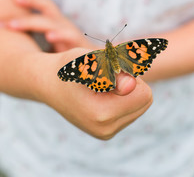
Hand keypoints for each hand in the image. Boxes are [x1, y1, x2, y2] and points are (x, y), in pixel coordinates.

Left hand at [0, 0, 96, 51]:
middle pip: (45, 11)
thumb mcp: (55, 50)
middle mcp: (66, 26)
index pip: (45, 5)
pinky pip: (71, 37)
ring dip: (31, 22)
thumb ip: (39, 45)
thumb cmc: (74, 58)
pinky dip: (60, 35)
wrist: (103, 68)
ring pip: (52, 22)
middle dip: (22, 14)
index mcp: (60, 24)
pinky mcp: (82, 46)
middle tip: (0, 23)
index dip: (30, 0)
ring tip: (13, 25)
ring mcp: (74, 35)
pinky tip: (50, 36)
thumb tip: (15, 47)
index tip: (11, 1)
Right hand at [28, 48, 152, 139]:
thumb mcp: (89, 60)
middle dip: (131, 84)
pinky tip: (102, 96)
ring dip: (127, 92)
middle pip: (145, 101)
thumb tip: (131, 84)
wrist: (49, 84)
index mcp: (101, 114)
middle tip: (107, 77)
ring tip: (102, 86)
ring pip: (140, 106)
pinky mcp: (107, 132)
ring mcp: (106, 133)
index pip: (143, 93)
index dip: (129, 76)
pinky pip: (131, 112)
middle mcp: (105, 129)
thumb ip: (111, 70)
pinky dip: (122, 100)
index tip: (110, 71)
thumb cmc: (70, 66)